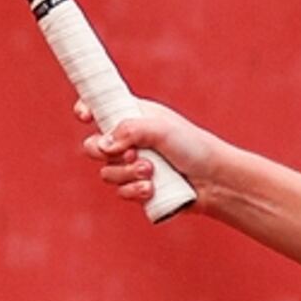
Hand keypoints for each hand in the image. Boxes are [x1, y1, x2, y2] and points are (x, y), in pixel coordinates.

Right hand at [77, 97, 226, 211]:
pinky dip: (134, 191)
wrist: (215, 181)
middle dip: (106, 153)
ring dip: (127, 173)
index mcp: (132, 116)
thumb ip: (129, 130)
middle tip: (133, 154)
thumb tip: (103, 144)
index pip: (98, 108)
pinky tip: (152, 189)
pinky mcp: (138, 188)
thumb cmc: (193, 146)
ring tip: (152, 171)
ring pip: (106, 172)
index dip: (86, 110)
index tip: (85, 117)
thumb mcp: (161, 129)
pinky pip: (120, 192)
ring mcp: (131, 166)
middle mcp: (128, 140)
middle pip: (93, 146)